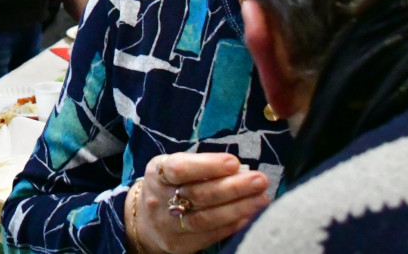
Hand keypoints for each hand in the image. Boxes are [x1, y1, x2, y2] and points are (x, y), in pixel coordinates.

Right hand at [128, 152, 269, 253]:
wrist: (145, 221)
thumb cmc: (170, 186)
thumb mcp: (175, 167)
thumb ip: (202, 166)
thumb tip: (239, 169)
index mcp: (158, 173)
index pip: (181, 168)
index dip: (208, 166)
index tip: (234, 163)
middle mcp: (160, 200)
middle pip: (198, 195)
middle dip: (233, 187)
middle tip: (260, 180)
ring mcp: (169, 225)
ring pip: (206, 218)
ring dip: (238, 208)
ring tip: (262, 198)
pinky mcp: (180, 244)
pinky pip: (210, 235)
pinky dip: (232, 225)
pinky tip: (250, 216)